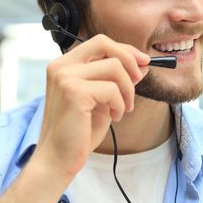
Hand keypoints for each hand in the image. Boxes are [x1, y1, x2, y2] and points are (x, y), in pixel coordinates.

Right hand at [32, 34, 149, 178]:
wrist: (59, 159)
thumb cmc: (79, 131)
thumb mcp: (103, 99)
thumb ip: (119, 80)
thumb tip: (143, 65)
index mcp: (64, 65)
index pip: (99, 42)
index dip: (125, 49)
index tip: (143, 61)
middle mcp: (61, 66)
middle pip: (104, 43)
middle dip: (129, 58)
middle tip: (140, 77)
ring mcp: (65, 77)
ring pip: (114, 67)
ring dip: (127, 89)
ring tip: (124, 108)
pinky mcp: (74, 92)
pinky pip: (112, 89)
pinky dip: (120, 104)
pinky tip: (115, 117)